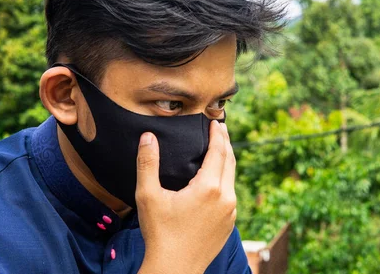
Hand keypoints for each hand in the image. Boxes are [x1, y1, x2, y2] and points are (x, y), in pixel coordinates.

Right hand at [136, 121, 236, 273]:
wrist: (174, 270)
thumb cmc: (159, 233)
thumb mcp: (148, 196)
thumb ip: (147, 163)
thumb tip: (147, 137)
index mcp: (209, 188)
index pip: (219, 151)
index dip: (218, 134)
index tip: (216, 121)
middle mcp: (226, 198)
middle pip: (230, 162)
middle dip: (225, 143)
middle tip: (220, 129)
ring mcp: (230, 213)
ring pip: (232, 179)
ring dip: (227, 162)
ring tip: (219, 150)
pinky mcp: (229, 225)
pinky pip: (230, 195)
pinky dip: (226, 181)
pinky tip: (216, 180)